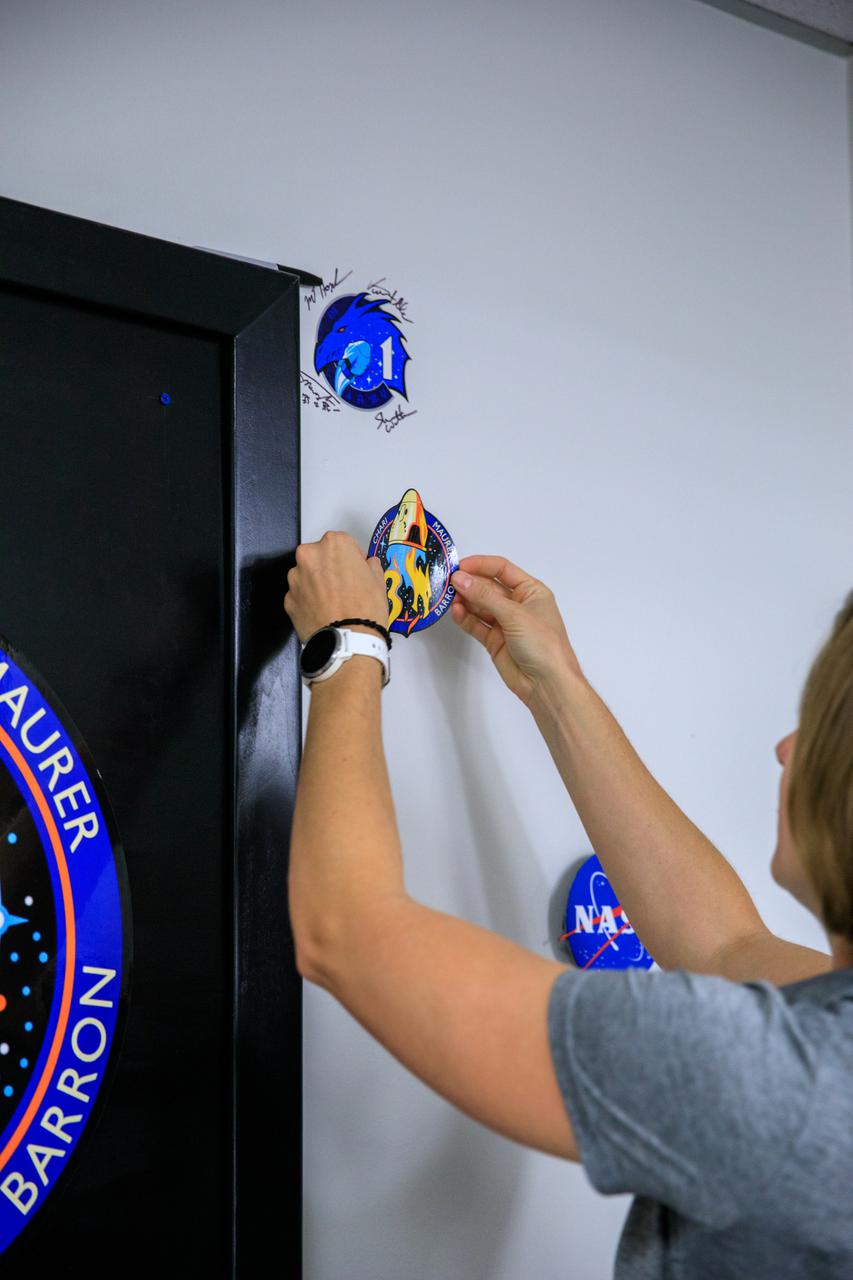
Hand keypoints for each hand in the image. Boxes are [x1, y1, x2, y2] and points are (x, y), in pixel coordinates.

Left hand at [284, 531, 387, 643]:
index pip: (343, 543)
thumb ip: (371, 566)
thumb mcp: (379, 581)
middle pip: (320, 556)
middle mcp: (310, 556)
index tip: (357, 571)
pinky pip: (300, 596)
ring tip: (334, 603)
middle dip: (330, 568)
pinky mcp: (288, 600)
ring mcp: (295, 578)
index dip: (352, 558)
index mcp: (334, 544)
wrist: (348, 643)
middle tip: (345, 587)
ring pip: (307, 575)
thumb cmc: (365, 610)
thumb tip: (368, 564)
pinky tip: (324, 613)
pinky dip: (309, 601)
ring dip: (317, 584)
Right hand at [450, 556, 581, 705]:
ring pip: (480, 606)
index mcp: (531, 591)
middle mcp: (518, 604)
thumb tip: (460, 579)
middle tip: (448, 582)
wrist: (547, 684)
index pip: (502, 569)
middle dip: (469, 583)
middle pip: (488, 587)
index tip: (459, 565)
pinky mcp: (495, 640)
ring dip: (465, 601)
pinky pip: (476, 625)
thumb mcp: (515, 615)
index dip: (480, 565)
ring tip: (448, 598)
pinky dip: (465, 618)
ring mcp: (505, 623)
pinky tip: (456, 612)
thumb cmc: (543, 644)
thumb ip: (485, 597)